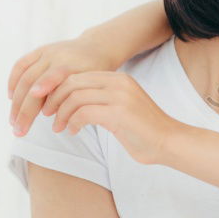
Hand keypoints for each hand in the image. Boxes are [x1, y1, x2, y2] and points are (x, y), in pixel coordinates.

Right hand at [8, 37, 119, 134]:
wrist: (96, 48)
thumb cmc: (97, 71)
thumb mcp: (93, 84)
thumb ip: (75, 96)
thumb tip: (52, 115)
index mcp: (74, 63)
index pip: (56, 76)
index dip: (46, 88)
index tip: (38, 107)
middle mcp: (58, 56)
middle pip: (34, 81)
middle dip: (25, 109)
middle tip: (19, 130)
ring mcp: (47, 52)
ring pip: (25, 77)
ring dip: (16, 101)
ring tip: (14, 120)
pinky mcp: (39, 51)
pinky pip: (20, 65)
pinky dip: (13, 81)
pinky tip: (11, 98)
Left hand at [42, 71, 183, 165]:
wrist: (169, 141)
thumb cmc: (143, 131)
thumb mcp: (121, 108)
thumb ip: (102, 100)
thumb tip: (73, 102)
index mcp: (120, 79)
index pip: (79, 75)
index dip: (59, 90)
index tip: (51, 105)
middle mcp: (119, 83)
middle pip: (73, 82)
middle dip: (55, 99)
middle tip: (48, 115)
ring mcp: (119, 96)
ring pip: (75, 97)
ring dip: (61, 113)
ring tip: (59, 127)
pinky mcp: (118, 113)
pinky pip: (83, 113)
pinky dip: (72, 123)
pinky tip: (72, 131)